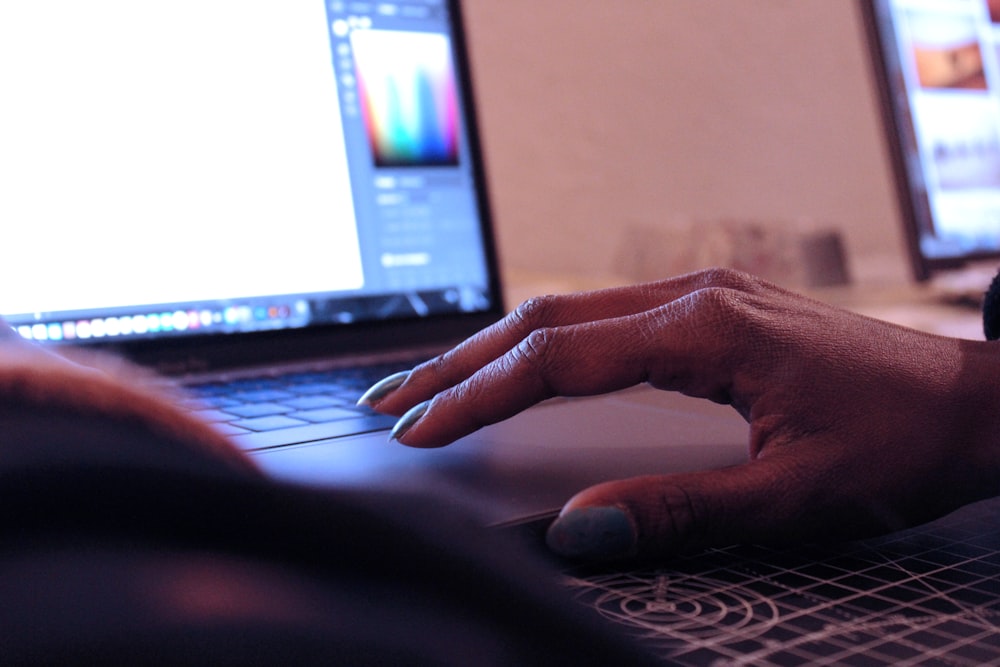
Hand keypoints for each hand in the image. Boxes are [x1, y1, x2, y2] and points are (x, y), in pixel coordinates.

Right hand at [360, 269, 999, 559]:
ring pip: (569, 310)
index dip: (479, 398)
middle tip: (392, 402)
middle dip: (460, 364)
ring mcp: (702, 294)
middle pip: (545, 319)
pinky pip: (604, 316)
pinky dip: (544, 344)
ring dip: (495, 349)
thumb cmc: (897, 442)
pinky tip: (519, 368)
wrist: (973, 402)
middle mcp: (693, 296)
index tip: (420, 433)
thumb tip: (577, 529)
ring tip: (433, 386)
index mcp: (705, 330)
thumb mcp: (790, 496)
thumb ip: (678, 512)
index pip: (557, 359)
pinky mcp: (712, 308)